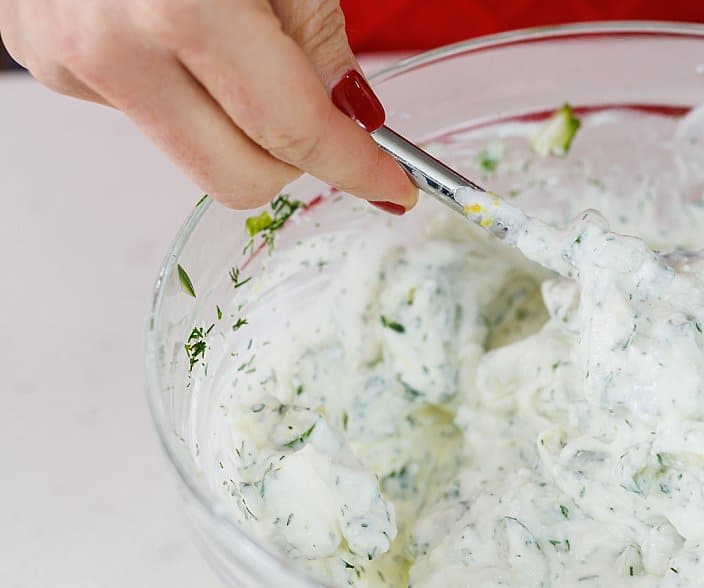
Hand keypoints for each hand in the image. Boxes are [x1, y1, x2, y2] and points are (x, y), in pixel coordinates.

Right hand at [0, 0, 416, 210]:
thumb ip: (316, 34)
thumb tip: (349, 115)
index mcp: (179, 10)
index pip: (291, 130)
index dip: (355, 165)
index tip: (393, 186)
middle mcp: (110, 48)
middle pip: (236, 176)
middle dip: (291, 157)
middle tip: (315, 108)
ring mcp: (66, 60)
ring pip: (191, 151)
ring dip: (230, 117)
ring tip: (223, 28)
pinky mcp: (44, 62)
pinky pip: (144, 112)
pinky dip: (176, 83)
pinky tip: (162, 19)